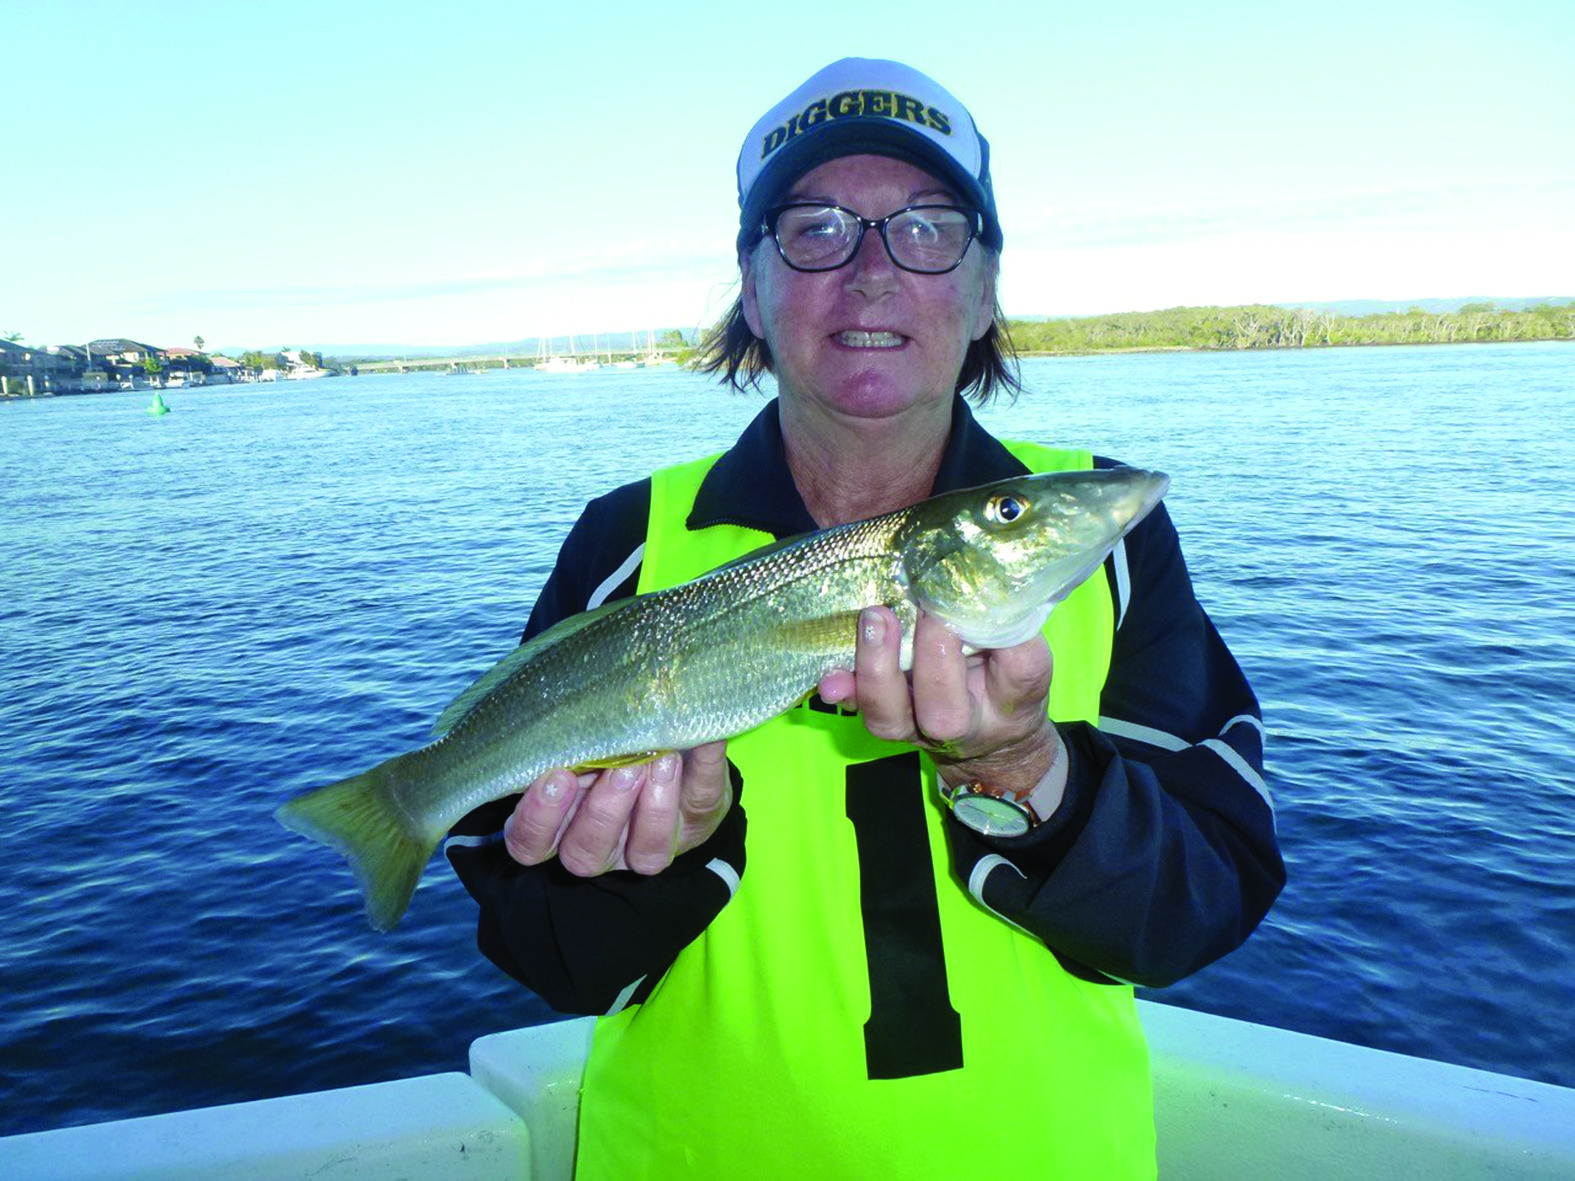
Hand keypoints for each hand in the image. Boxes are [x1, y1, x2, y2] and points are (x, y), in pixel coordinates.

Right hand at [503, 741, 731, 875]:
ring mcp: (649, 845)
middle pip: (586, 852)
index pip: (530, 843)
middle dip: (604, 811)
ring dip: (654, 807)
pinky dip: (706, 772)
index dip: (539, 818)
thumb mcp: (584, 740)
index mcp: (561, 825)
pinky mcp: (695, 826)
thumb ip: (575, 735)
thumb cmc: (608, 745)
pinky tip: (706, 741)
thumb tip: (575, 703)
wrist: (669, 753)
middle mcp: (601, 846)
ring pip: (645, 854)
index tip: (556, 776)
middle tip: (621, 768)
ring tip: (661, 761)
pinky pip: (700, 807)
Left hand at [819, 607, 1066, 813]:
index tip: (985, 598)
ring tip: (876, 618)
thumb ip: (1010, 623)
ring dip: (878, 670)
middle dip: (934, 658)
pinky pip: (859, 707)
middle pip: (945, 711)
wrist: (987, 739)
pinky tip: (831, 675)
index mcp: (1010, 701)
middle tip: (928, 608)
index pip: (1019, 672)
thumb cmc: (1003, 682)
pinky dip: (843, 688)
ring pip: (892, 717)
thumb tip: (982, 577)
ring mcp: (915, 726)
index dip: (1006, 640)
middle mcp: (961, 723)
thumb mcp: (1025, 653)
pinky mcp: (883, 717)